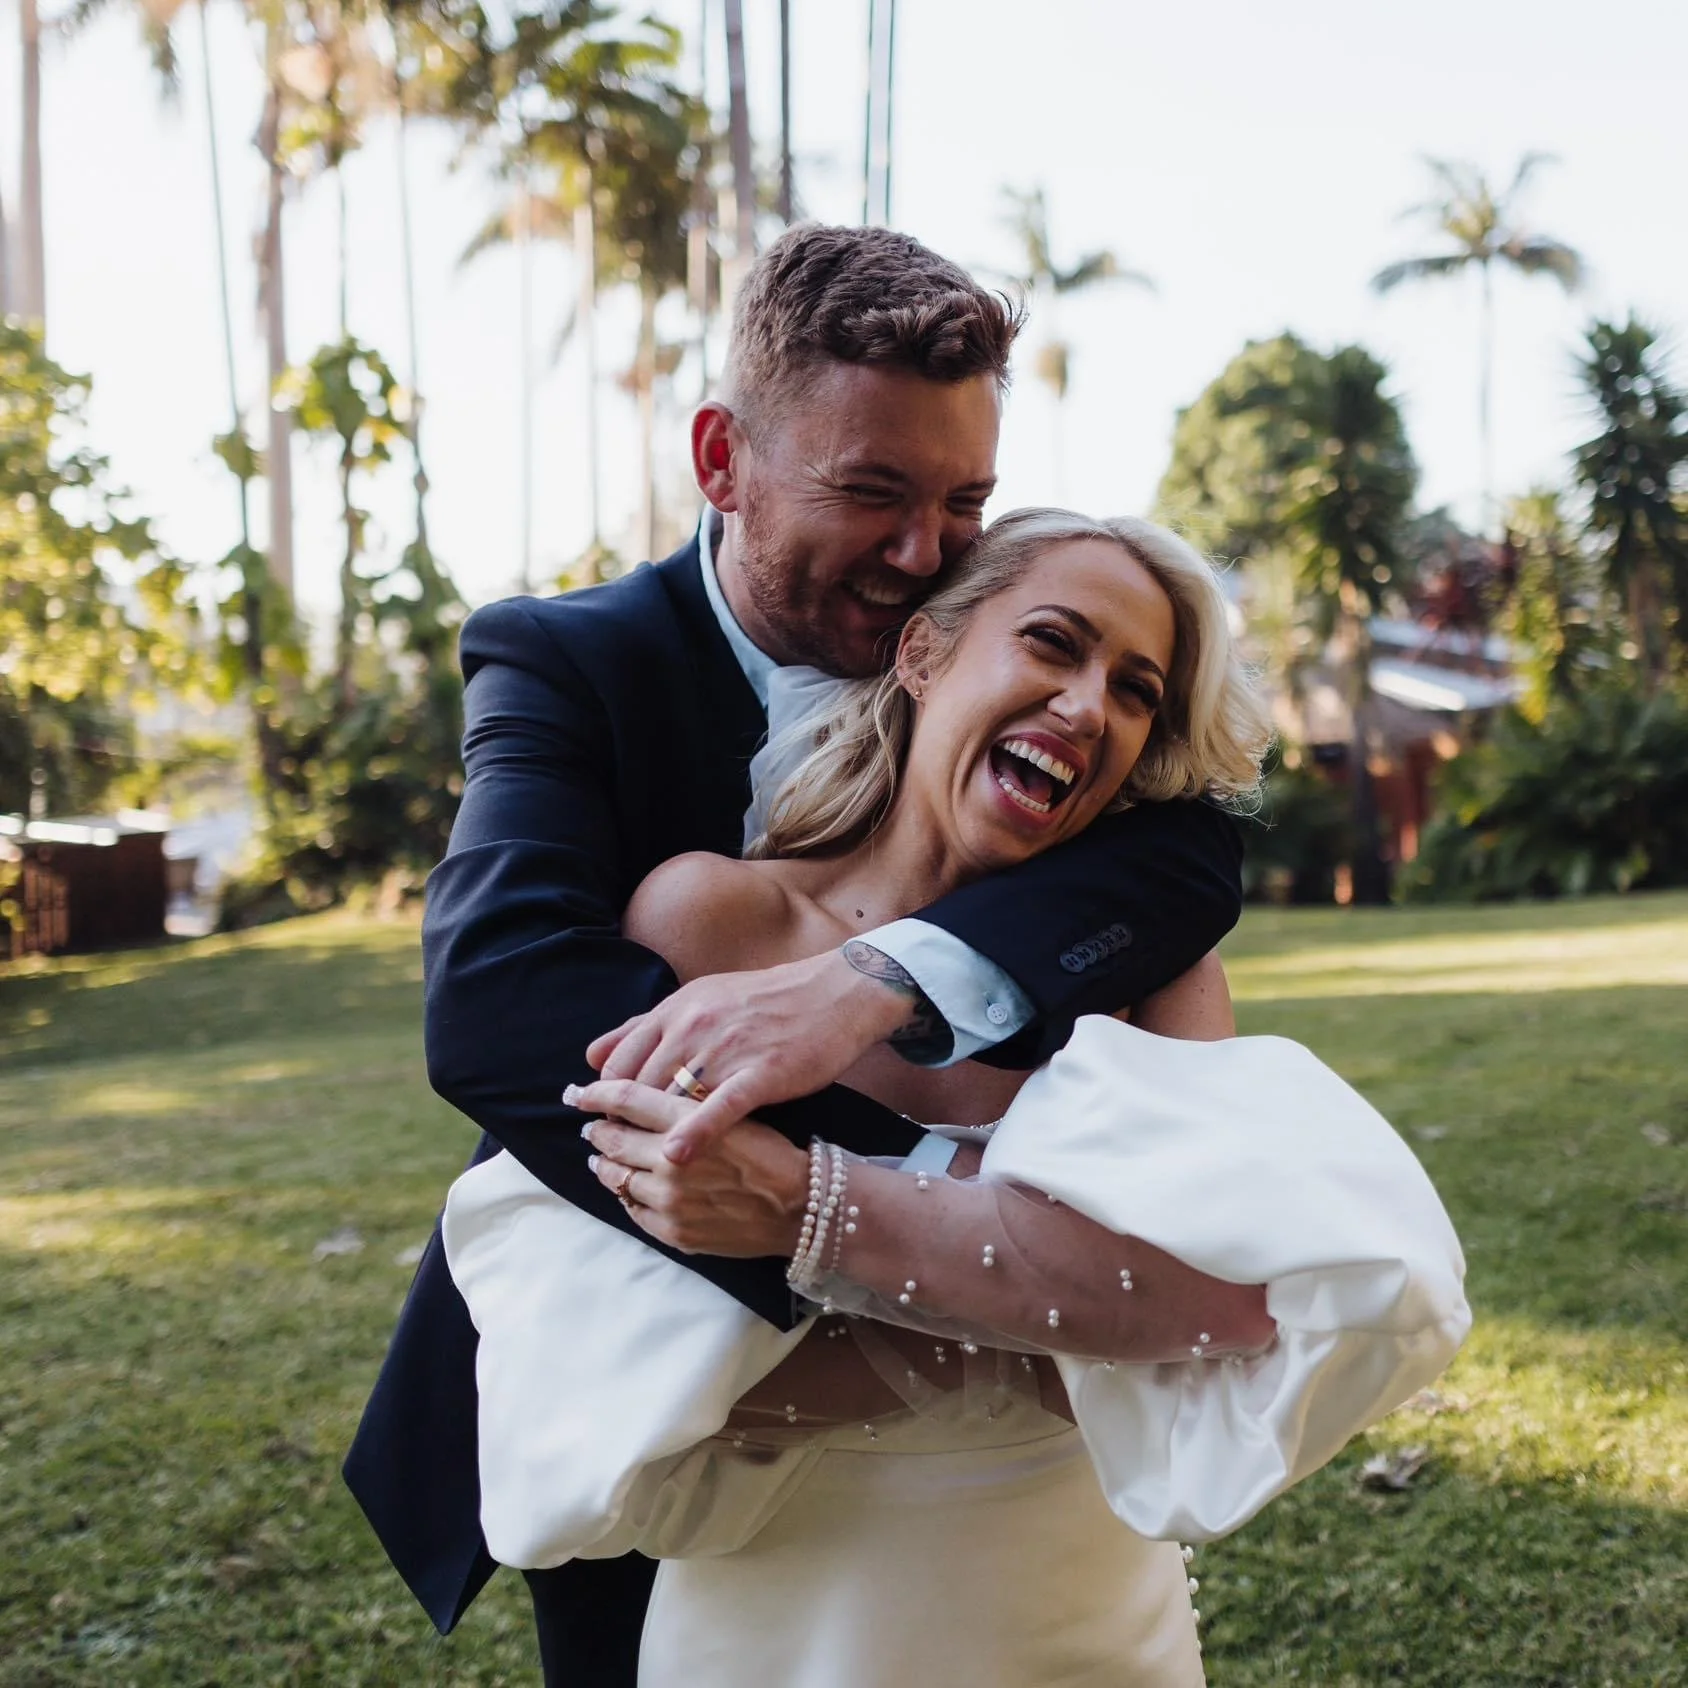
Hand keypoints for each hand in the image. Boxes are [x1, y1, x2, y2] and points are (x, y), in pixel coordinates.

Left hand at [571, 1077, 810, 1256]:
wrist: (800, 1205)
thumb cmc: (770, 1151)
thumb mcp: (731, 1111)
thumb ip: (683, 1106)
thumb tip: (636, 1101)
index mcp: (688, 1119)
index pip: (626, 1099)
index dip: (596, 1094)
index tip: (579, 1093)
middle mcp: (671, 1159)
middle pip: (613, 1138)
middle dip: (598, 1130)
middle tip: (591, 1126)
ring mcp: (669, 1199)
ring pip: (616, 1177)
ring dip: (605, 1164)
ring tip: (604, 1158)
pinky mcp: (674, 1231)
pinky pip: (632, 1211)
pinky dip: (626, 1195)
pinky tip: (630, 1186)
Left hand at [585, 949, 916, 1163]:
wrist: (835, 993)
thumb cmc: (767, 1001)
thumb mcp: (700, 999)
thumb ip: (645, 1027)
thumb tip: (593, 1056)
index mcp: (677, 1010)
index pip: (619, 1062)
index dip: (607, 1099)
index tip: (606, 1125)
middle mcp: (695, 1026)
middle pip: (639, 1086)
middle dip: (625, 1124)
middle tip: (621, 1157)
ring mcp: (728, 1049)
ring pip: (674, 1098)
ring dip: (652, 1135)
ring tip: (641, 1168)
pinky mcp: (763, 1072)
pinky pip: (722, 1106)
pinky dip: (697, 1132)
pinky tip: (678, 1157)